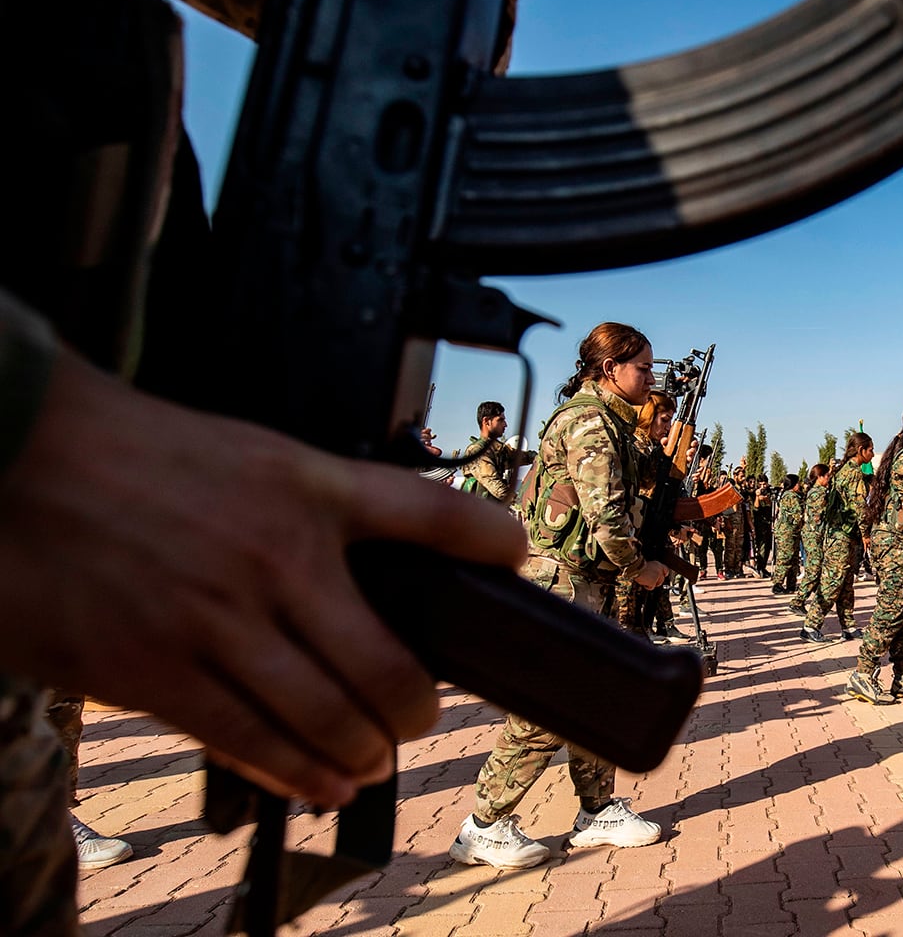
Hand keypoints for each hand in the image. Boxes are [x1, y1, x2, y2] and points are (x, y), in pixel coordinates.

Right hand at [0, 350, 527, 809]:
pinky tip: (320, 783)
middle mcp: (275, 559)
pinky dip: (298, 774)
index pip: (429, 513)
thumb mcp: (261, 455)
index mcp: (306, 493)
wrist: (27, 456)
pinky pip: (247, 742)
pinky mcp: (155, 671)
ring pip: (326, 718)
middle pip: (387, 665)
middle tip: (418, 715)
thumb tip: (397, 549)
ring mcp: (216, 621)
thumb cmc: (148, 454)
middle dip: (415, 708)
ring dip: (364, 752)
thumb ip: (333, 501)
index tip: (519, 558)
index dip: (491, 538)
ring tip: (375, 756)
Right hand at [633, 561, 668, 589]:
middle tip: (651, 582)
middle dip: (657, 581)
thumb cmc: (638, 566)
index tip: (662, 577)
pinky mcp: (654, 581)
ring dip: (652, 584)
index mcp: (657, 564)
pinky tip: (644, 583)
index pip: (666, 570)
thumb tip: (653, 574)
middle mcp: (659, 569)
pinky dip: (648, 587)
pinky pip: (652, 587)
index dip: (664, 574)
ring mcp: (657, 576)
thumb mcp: (647, 565)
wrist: (636, 568)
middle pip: (662, 579)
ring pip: (658, 583)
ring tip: (646, 581)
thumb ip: (652, 569)